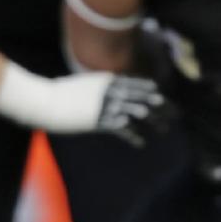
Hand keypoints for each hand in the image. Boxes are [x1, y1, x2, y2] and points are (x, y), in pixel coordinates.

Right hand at [0, 62, 170, 141]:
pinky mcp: (101, 120)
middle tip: (175, 112)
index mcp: (107, 79)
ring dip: (154, 120)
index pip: (135, 83)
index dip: (149, 90)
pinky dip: (133, 135)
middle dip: (161, 105)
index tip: (160, 95)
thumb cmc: (58, 93)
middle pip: (143, 96)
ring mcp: (107, 104)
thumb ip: (96, 87)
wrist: (46, 101)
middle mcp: (111, 90)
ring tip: (165, 128)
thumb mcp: (81, 84)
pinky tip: (141, 142)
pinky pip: (123, 128)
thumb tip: (104, 90)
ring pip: (138, 111)